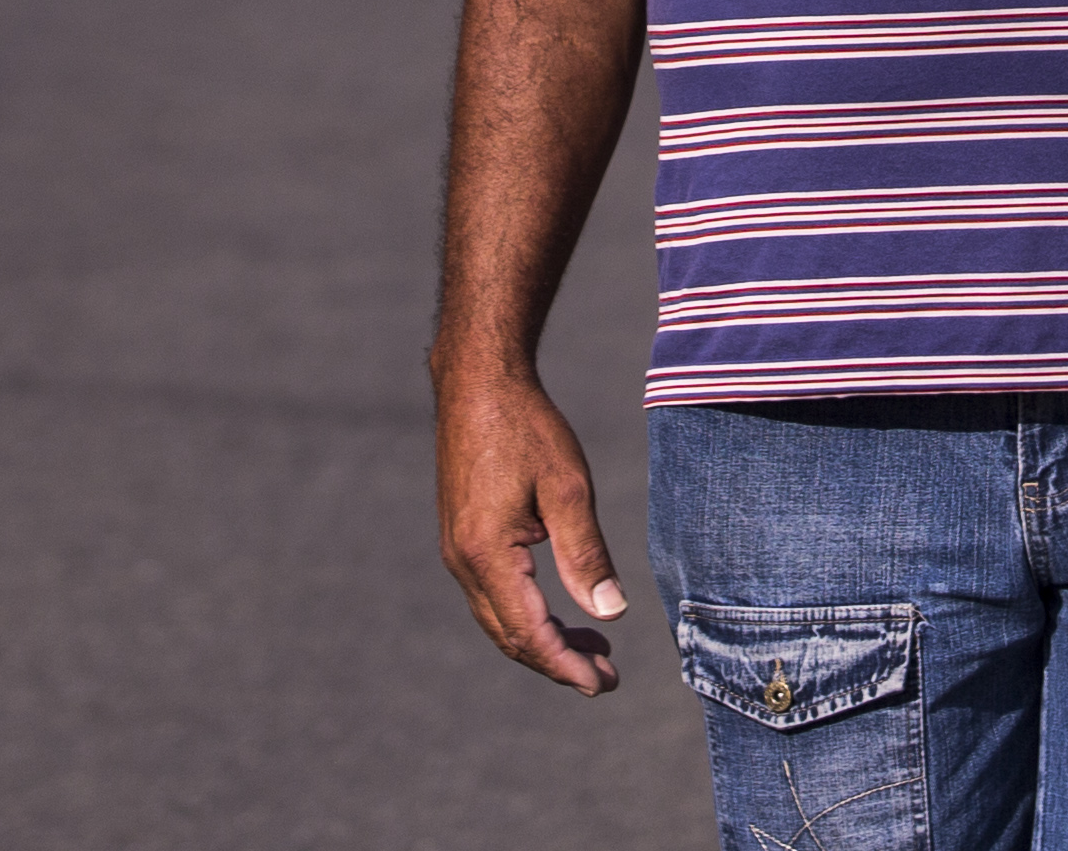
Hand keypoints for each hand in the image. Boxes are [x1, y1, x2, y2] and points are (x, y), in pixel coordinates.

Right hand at [435, 362, 627, 693]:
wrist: (478, 382)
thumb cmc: (526, 427)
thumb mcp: (568, 488)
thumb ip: (587, 554)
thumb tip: (611, 614)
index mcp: (486, 554)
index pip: (529, 633)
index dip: (566, 665)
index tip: (603, 685)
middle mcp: (462, 561)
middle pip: (510, 636)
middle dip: (558, 662)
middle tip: (606, 676)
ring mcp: (456, 551)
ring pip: (499, 619)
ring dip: (543, 640)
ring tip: (593, 647)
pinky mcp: (461, 538)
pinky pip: (492, 595)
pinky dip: (526, 613)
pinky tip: (559, 609)